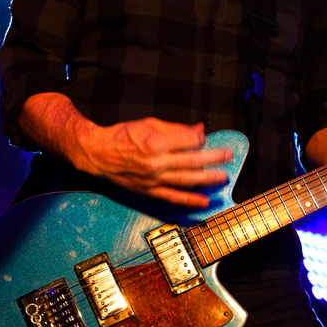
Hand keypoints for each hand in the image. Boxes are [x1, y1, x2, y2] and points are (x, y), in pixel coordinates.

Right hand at [76, 119, 229, 207]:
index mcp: (156, 142)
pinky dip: (190, 200)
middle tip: (228, 156)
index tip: (205, 137)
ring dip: (208, 179)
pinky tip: (204, 201)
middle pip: (193, 160)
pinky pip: (173, 198)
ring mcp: (153, 179)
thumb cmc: (121, 136)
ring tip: (223, 177)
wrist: (98, 154)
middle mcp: (156, 162)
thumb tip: (198, 130)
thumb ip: (175, 128)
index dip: (200, 138)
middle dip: (214, 158)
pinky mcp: (149, 191)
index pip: (189, 141)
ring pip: (187, 180)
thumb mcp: (148, 124)